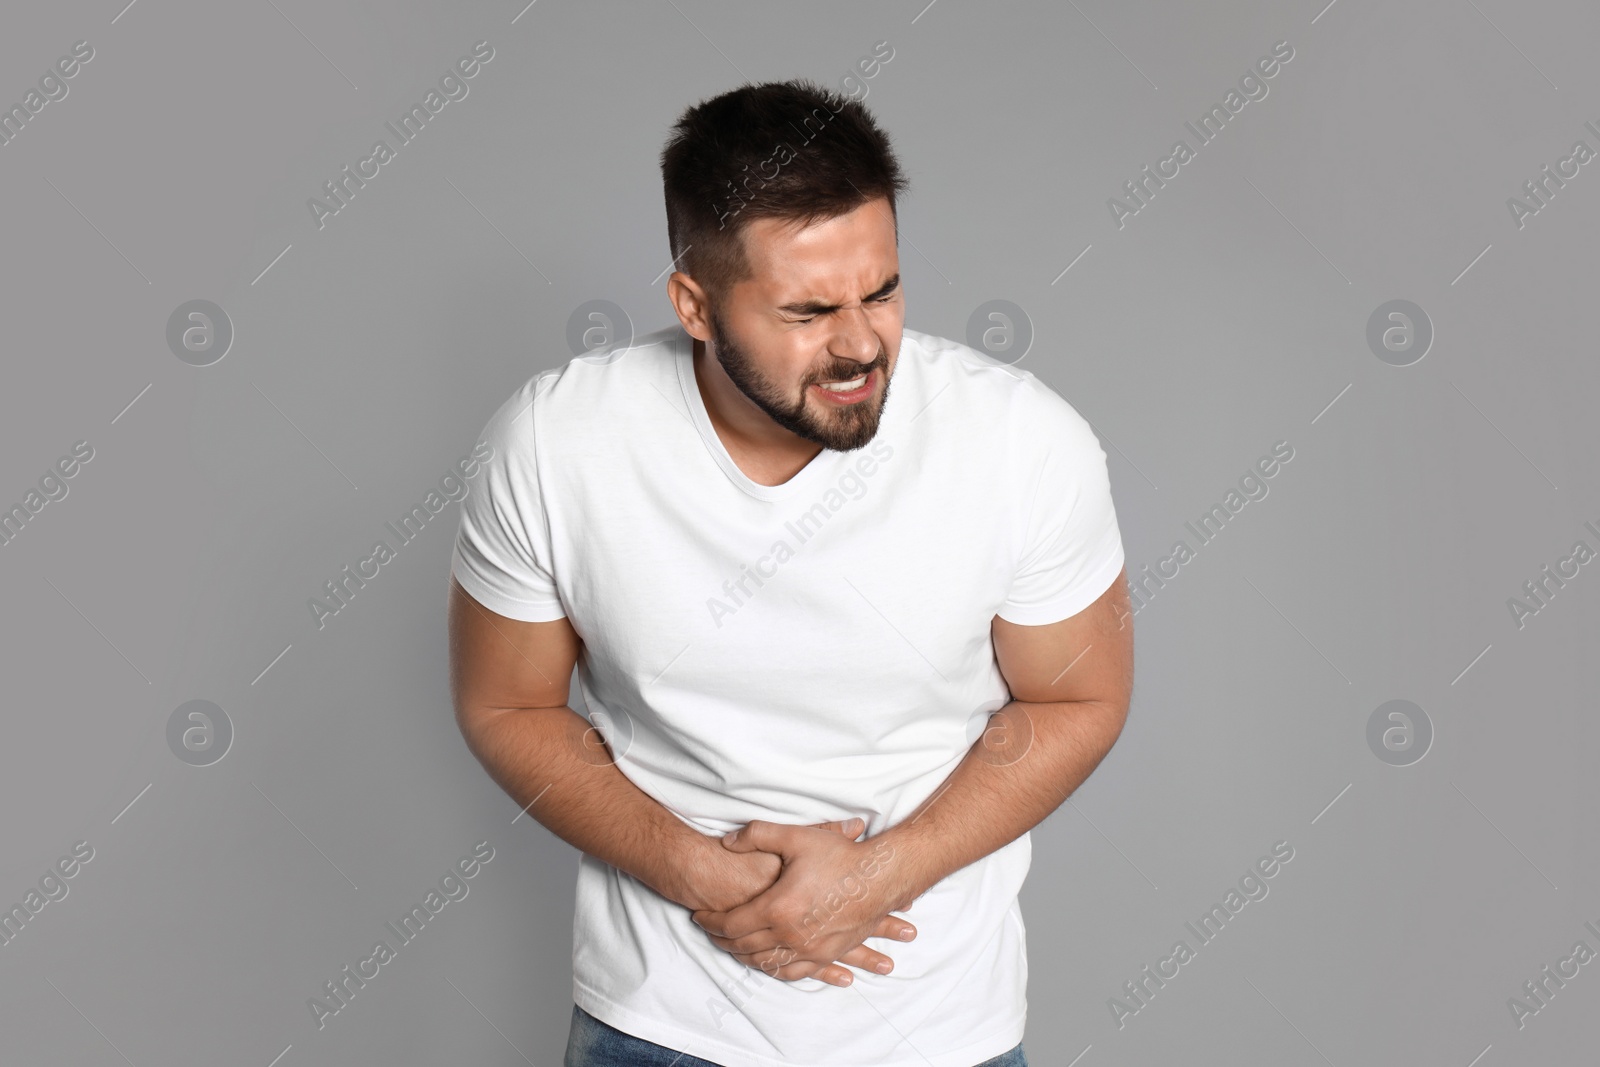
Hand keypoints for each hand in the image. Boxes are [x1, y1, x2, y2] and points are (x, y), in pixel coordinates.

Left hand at [691, 819, 918, 987]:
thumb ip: (756, 835)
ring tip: (731, 947)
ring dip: (743, 957)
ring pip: (765, 963)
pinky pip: (792, 972)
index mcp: (778, 909)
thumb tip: (727, 842)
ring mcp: (810, 950)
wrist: (882, 878)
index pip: (731, 924)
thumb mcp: (795, 837)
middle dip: (721, 940)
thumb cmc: (840, 857)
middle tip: (708, 931)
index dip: (710, 921)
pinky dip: (773, 969)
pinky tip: (767, 964)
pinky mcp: (826, 955)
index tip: (698, 916)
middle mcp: (791, 935)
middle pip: (743, 946)